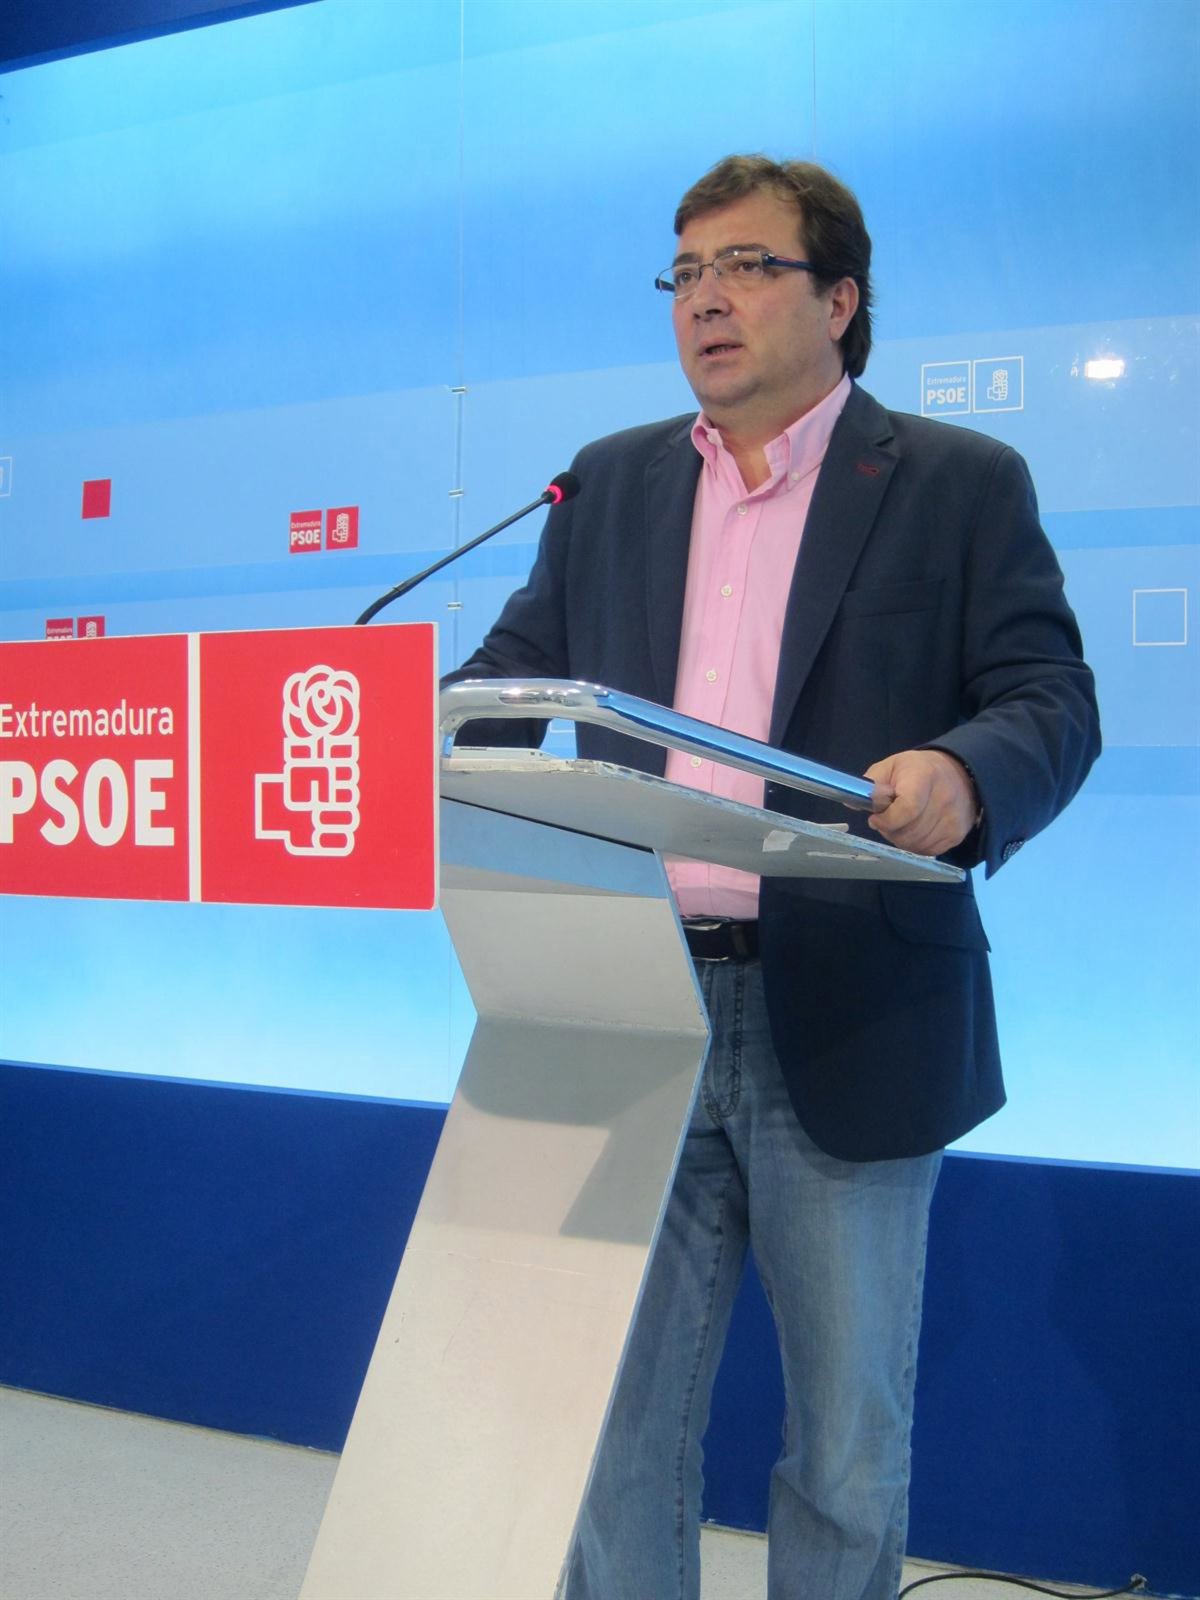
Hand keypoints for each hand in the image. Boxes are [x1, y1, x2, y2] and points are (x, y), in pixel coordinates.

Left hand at [863, 749, 978, 856]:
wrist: (957, 774)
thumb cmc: (917, 770)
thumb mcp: (890, 766)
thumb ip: (871, 785)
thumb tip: (855, 801)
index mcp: (924, 777)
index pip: (907, 809)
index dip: (886, 820)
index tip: (876, 817)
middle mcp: (944, 799)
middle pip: (909, 831)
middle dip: (890, 829)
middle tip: (887, 818)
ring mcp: (953, 819)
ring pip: (915, 845)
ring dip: (901, 838)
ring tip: (901, 823)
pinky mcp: (956, 835)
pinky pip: (927, 851)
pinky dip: (914, 845)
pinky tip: (913, 830)